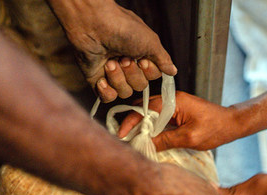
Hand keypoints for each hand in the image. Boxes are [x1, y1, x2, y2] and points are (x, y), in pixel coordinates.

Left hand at [49, 0, 175, 101]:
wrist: (93, 26)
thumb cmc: (122, 28)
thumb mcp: (150, 41)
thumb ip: (163, 59)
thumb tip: (173, 71)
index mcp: (141, 54)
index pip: (153, 76)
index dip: (149, 71)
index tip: (142, 59)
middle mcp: (128, 64)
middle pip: (140, 86)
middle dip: (132, 74)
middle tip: (123, 58)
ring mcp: (112, 73)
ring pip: (124, 92)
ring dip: (118, 78)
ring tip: (110, 62)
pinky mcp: (97, 79)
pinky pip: (107, 98)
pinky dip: (106, 90)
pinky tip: (102, 79)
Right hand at [117, 91, 243, 151]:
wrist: (232, 124)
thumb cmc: (215, 129)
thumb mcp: (189, 138)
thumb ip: (166, 140)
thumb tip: (146, 144)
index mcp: (174, 102)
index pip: (145, 109)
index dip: (131, 121)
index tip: (121, 134)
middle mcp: (172, 100)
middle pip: (145, 109)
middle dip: (132, 123)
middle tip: (123, 138)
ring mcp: (175, 105)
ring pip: (151, 114)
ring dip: (142, 126)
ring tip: (132, 140)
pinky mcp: (178, 112)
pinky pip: (160, 118)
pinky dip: (151, 127)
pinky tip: (147, 138)